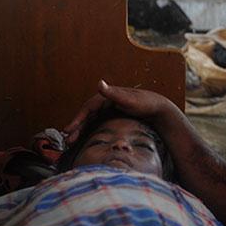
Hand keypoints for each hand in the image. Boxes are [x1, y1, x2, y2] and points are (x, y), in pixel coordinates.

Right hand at [62, 80, 176, 143]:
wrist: (158, 108)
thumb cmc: (145, 103)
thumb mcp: (129, 99)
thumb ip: (114, 93)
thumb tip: (99, 83)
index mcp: (107, 96)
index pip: (88, 108)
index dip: (78, 118)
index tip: (69, 129)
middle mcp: (106, 101)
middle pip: (87, 115)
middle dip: (76, 127)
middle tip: (67, 139)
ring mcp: (109, 109)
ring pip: (91, 120)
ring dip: (81, 130)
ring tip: (71, 142)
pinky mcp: (112, 116)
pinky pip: (97, 124)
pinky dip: (90, 131)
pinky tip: (85, 140)